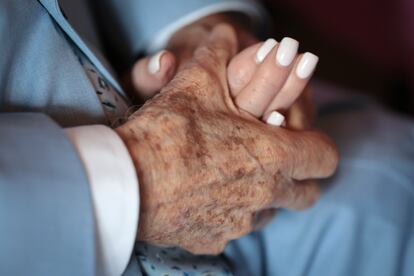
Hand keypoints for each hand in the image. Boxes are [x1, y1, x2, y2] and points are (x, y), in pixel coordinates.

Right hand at [116, 24, 337, 253]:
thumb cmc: (169, 129)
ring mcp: (240, 223)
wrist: (127, 179)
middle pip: (306, 195)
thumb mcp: (197, 81)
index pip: (324, 157)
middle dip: (300, 178)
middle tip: (278, 160)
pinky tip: (205, 198)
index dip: (318, 145)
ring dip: (264, 196)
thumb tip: (226, 30)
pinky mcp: (214, 240)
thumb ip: (219, 53)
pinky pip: (234, 229)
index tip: (301, 139)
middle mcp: (265, 195)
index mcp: (274, 154)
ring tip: (237, 176)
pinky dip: (229, 214)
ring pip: (271, 213)